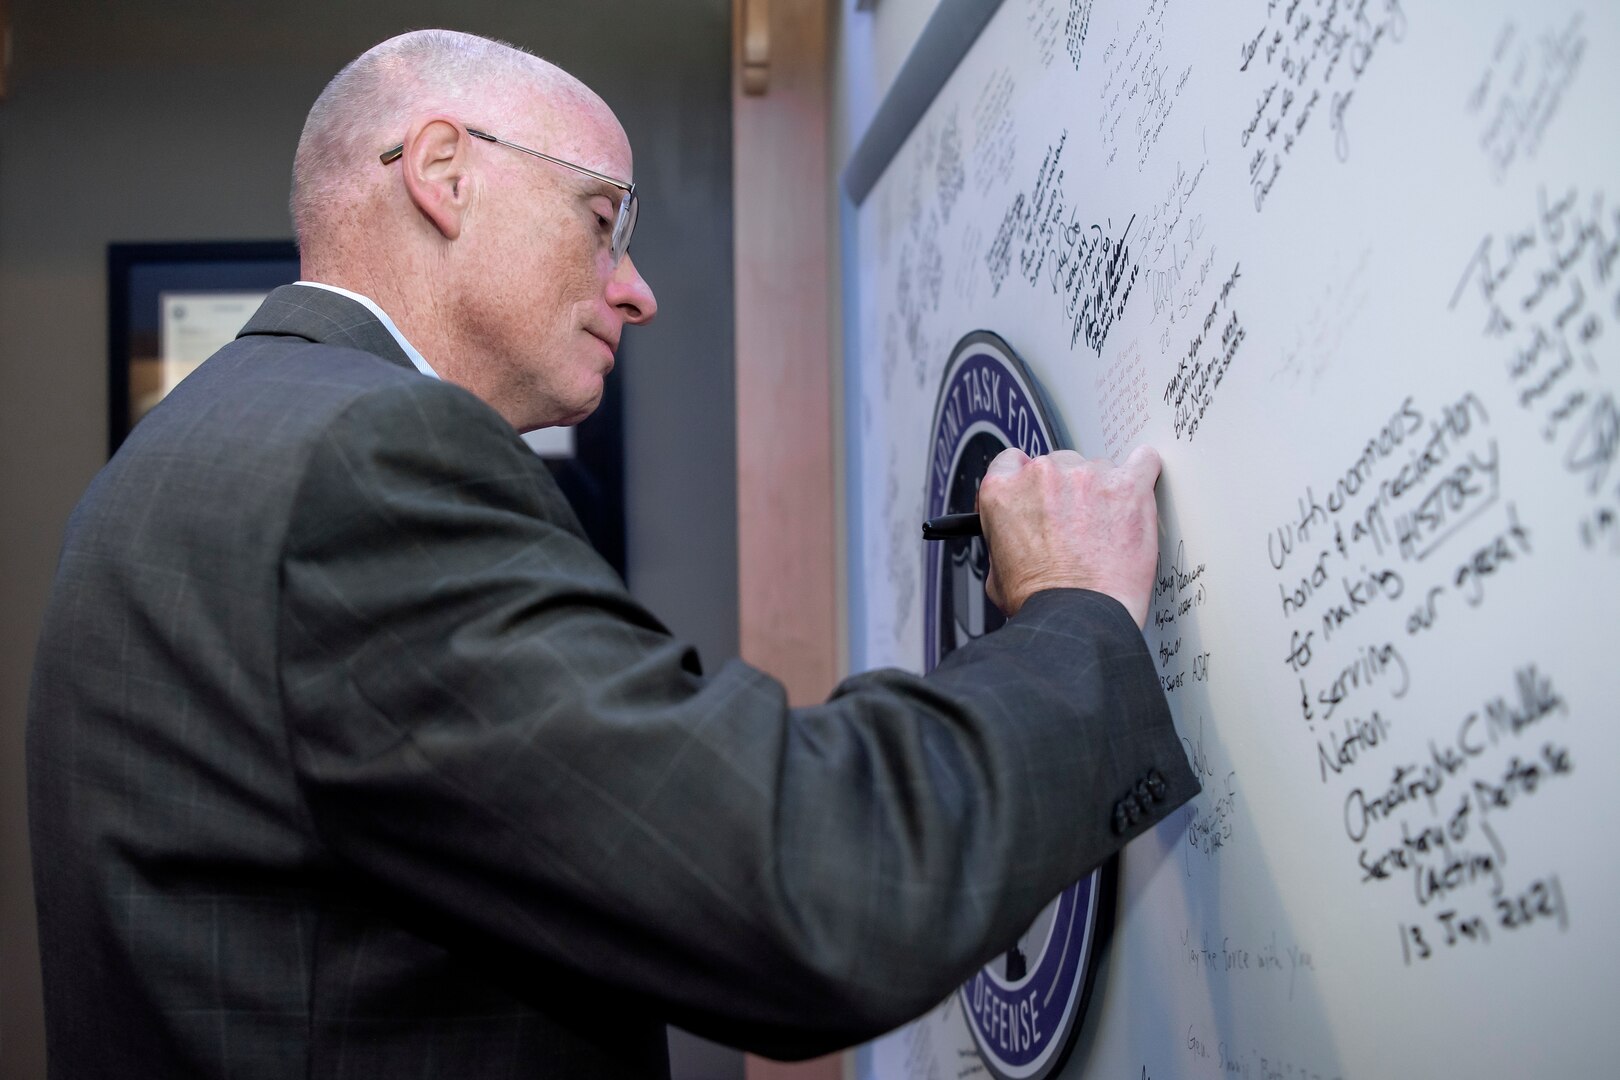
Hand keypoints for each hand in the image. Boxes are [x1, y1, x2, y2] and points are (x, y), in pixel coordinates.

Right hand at [977, 445, 1161, 626]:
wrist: (1077, 615)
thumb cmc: (1041, 600)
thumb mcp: (997, 571)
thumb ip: (1004, 537)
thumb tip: (1015, 537)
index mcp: (1004, 491)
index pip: (1014, 462)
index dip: (1030, 481)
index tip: (1042, 495)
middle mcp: (1042, 475)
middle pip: (1060, 463)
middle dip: (1069, 490)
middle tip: (1077, 523)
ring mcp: (1086, 476)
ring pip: (1098, 467)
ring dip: (1102, 491)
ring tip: (1108, 527)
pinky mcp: (1127, 485)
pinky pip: (1143, 462)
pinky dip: (1142, 472)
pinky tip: (1139, 489)